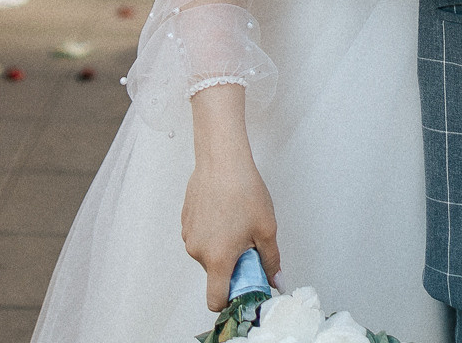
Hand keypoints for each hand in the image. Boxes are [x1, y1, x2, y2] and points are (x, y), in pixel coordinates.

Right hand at [182, 150, 279, 310]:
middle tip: (248, 245)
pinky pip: (200, 237)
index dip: (229, 302)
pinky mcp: (186, 220)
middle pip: (214, 274)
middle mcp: (198, 251)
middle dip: (231, 266)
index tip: (243, 290)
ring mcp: (189, 235)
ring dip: (221, 248)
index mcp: (217, 259)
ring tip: (236, 223)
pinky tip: (224, 213)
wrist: (222, 160)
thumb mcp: (266, 229)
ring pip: (207, 254)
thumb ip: (270, 261)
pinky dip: (212, 233)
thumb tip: (276, 281)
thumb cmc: (244, 191)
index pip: (215, 300)